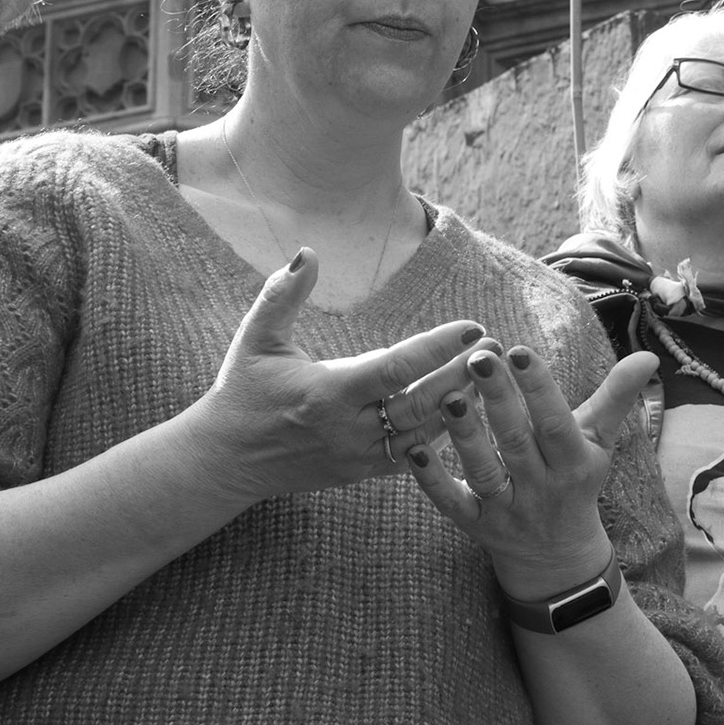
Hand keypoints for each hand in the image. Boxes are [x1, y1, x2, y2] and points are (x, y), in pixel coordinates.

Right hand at [185, 248, 483, 501]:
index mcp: (327, 393)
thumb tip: (310, 251)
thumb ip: (282, 294)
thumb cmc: (242, 392)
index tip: (472, 326)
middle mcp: (349, 429)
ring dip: (464, 405)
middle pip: (423, 403)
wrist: (226, 460)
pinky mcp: (365, 473)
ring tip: (495, 375)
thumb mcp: (256, 339)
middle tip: (497, 348)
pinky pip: (417, 456)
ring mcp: (359, 456)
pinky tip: (472, 409)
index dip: (438, 348)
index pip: (396, 369)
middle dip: (464, 374)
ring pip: (427, 434)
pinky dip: (446, 435)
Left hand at [407, 340, 658, 595]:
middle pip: (516, 441)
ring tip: (448, 396)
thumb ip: (617, 398)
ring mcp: (507, 510)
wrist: (558, 559)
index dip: (539, 389)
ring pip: (483, 471)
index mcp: (573, 463)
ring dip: (464, 436)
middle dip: (498, 399)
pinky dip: (431, 479)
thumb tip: (649, 356)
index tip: (520, 351)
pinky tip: (412, 449)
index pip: (556, 423)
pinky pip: (451, 503)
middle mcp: (541, 488)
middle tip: (478, 357)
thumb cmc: (577, 483)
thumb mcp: (600, 443)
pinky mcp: (476, 526)